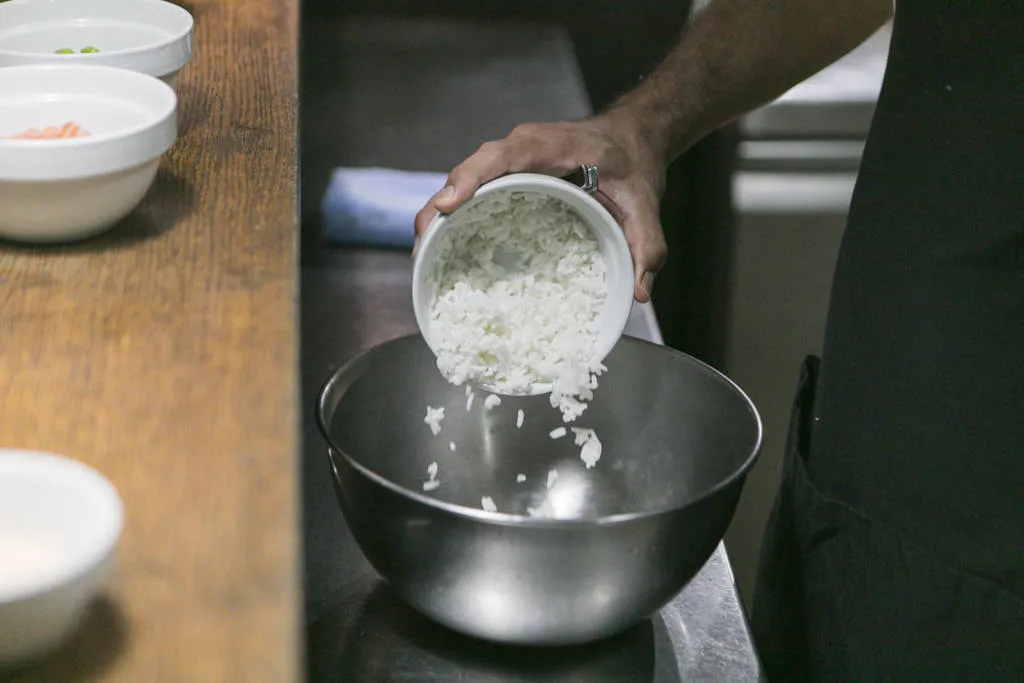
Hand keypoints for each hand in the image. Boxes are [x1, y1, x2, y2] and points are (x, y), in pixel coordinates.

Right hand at [414, 113, 667, 302]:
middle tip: (422, 247)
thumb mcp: (645, 203)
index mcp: (548, 145)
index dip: (468, 180)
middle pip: (468, 172)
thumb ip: (647, 245)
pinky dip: (455, 215)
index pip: (498, 157)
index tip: (446, 206)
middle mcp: (520, 147)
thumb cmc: (633, 162)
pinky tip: (445, 247)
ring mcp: (509, 160)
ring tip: (423, 254)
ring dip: (440, 214)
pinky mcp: (506, 175)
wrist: (633, 137)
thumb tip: (639, 291)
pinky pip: (473, 191)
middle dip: (439, 206)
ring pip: (463, 182)